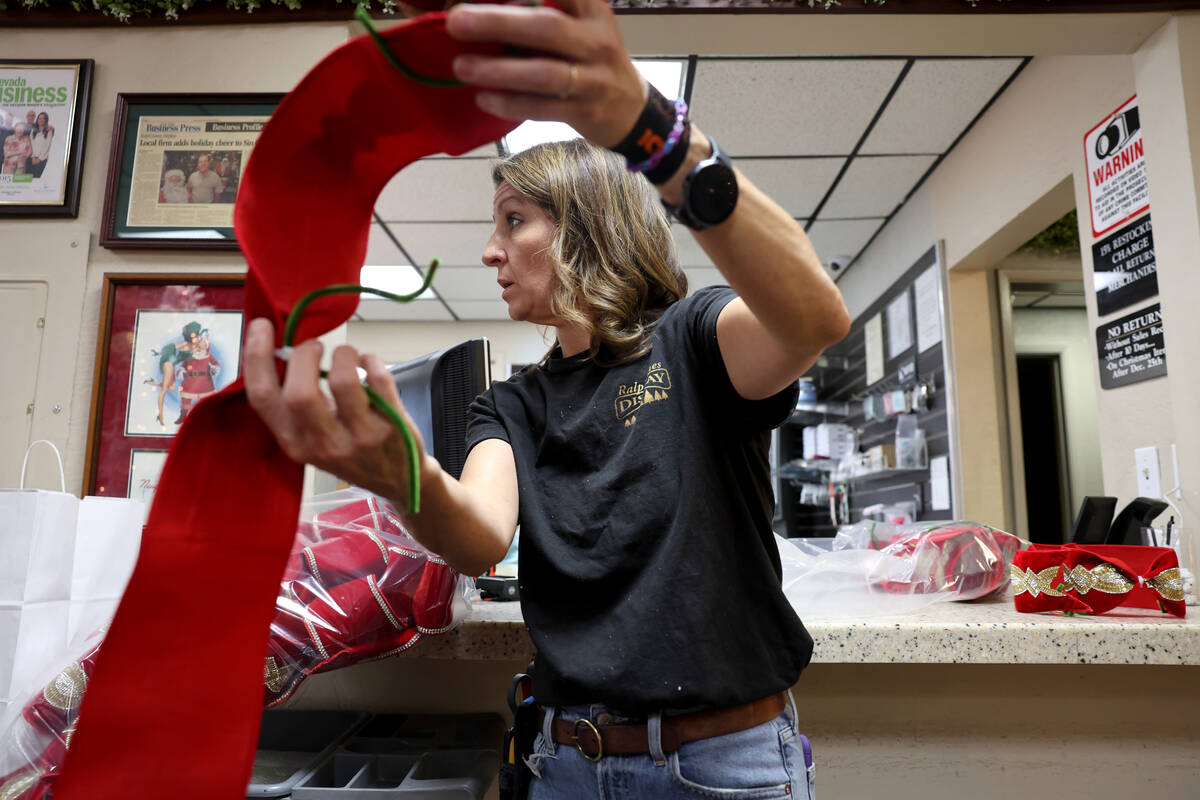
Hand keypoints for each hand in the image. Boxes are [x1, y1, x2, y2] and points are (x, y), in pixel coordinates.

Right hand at [243, 318, 430, 507]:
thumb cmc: (350, 450)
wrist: (398, 480)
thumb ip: (295, 404)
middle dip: (304, 356)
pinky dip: (372, 360)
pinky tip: (368, 363)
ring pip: (343, 382)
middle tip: (314, 346)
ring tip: (346, 354)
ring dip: (343, 353)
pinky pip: (379, 379)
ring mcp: (360, 438)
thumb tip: (282, 350)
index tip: (262, 326)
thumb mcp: (312, 437)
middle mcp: (323, 444)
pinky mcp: (391, 427)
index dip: (256, 357)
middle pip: (299, 393)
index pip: (263, 399)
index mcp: (294, 443)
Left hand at [446, 0, 645, 147]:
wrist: (633, 109)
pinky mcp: (586, 111)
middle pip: (546, 26)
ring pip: (544, 73)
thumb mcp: (581, 24)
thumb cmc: (591, 59)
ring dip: (498, 70)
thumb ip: (543, 13)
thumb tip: (479, 9)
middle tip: (456, 21)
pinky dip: (511, 104)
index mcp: (591, 8)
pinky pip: (543, 108)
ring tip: (461, 66)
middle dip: (497, 22)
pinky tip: (484, 99)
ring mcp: (595, 78)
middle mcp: (596, 39)